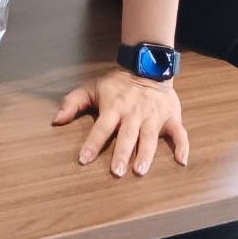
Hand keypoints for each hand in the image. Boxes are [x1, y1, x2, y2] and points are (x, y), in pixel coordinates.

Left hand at [52, 68, 188, 176]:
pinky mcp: (171, 116)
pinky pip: (178, 133)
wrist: (148, 67)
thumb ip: (73, 103)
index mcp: (114, 107)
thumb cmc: (117, 84)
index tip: (83, 160)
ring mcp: (153, 115)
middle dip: (122, 153)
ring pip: (150, 136)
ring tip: (140, 170)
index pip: (101, 127)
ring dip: (146, 154)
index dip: (92, 143)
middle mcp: (134, 113)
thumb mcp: (92, 88)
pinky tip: (181, 161)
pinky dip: (182, 146)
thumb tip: (56, 120)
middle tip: (117, 172)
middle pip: (127, 135)